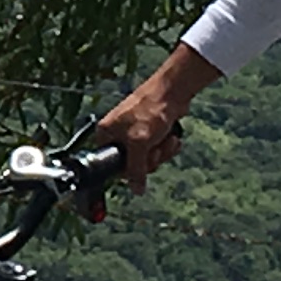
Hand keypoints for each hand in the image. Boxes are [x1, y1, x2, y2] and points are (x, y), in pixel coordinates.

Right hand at [90, 54, 213, 190]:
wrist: (173, 91)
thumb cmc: (151, 109)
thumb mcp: (139, 143)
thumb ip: (135, 170)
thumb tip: (135, 189)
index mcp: (107, 134)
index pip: (114, 165)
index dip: (131, 168)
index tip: (142, 162)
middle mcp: (119, 134)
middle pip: (135, 164)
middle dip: (151, 158)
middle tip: (155, 148)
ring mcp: (136, 133)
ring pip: (149, 158)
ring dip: (162, 152)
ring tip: (165, 139)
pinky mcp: (152, 132)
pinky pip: (159, 149)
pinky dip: (168, 145)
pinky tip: (171, 137)